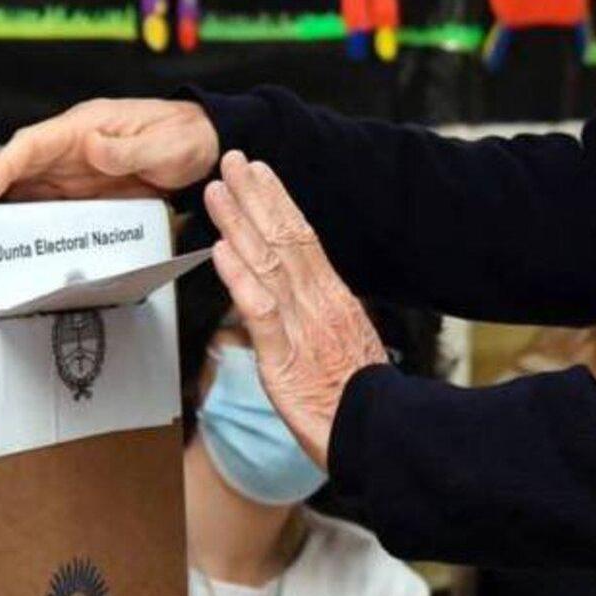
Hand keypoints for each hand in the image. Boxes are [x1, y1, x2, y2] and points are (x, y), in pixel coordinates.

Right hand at [0, 97, 220, 203]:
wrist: (205, 145)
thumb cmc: (186, 136)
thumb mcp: (166, 143)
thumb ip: (130, 148)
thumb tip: (92, 150)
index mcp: (85, 127)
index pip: (33, 144)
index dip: (3, 166)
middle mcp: (69, 147)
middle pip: (14, 165)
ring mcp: (71, 169)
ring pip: (20, 185)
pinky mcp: (79, 191)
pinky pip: (41, 203)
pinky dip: (15, 216)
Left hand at [205, 152, 386, 466]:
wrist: (379, 436)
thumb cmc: (359, 400)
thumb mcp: (345, 344)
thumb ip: (321, 316)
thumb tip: (304, 294)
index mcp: (333, 298)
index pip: (303, 237)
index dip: (278, 201)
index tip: (259, 172)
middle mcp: (318, 303)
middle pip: (284, 237)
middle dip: (254, 196)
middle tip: (232, 159)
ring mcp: (302, 328)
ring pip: (267, 263)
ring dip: (239, 223)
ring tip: (216, 190)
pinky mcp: (284, 360)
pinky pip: (259, 312)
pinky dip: (240, 278)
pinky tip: (221, 252)